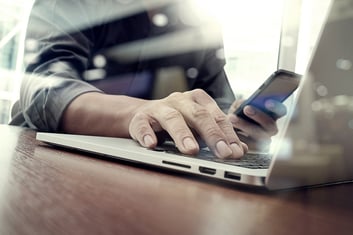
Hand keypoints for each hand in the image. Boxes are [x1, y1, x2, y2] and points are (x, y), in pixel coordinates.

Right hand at [129, 89, 247, 158]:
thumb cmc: (178, 122)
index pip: (217, 117)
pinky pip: (143, 125)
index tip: (236, 152)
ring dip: (182, 134)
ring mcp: (159, 107)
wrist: (145, 115)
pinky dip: (147, 134)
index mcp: (198, 100)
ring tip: (191, 150)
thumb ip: (218, 135)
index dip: (228, 135)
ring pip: (172, 118)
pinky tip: (151, 145)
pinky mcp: (140, 118)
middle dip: (212, 134)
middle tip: (222, 153)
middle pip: (198, 115)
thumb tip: (241, 150)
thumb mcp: (199, 126)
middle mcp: (180, 101)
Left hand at [227, 99, 286, 150]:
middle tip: (246, 108)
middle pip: (270, 125)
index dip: (276, 107)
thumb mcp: (238, 106)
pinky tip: (230, 130)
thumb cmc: (238, 114)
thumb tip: (242, 104)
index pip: (281, 111)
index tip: (268, 102)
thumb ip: (242, 103)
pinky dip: (239, 137)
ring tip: (232, 118)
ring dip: (245, 126)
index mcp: (273, 115)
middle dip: (258, 115)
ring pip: (259, 136)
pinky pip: (249, 145)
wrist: (230, 128)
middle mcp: (271, 129)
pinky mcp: (254, 149)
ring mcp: (264, 141)